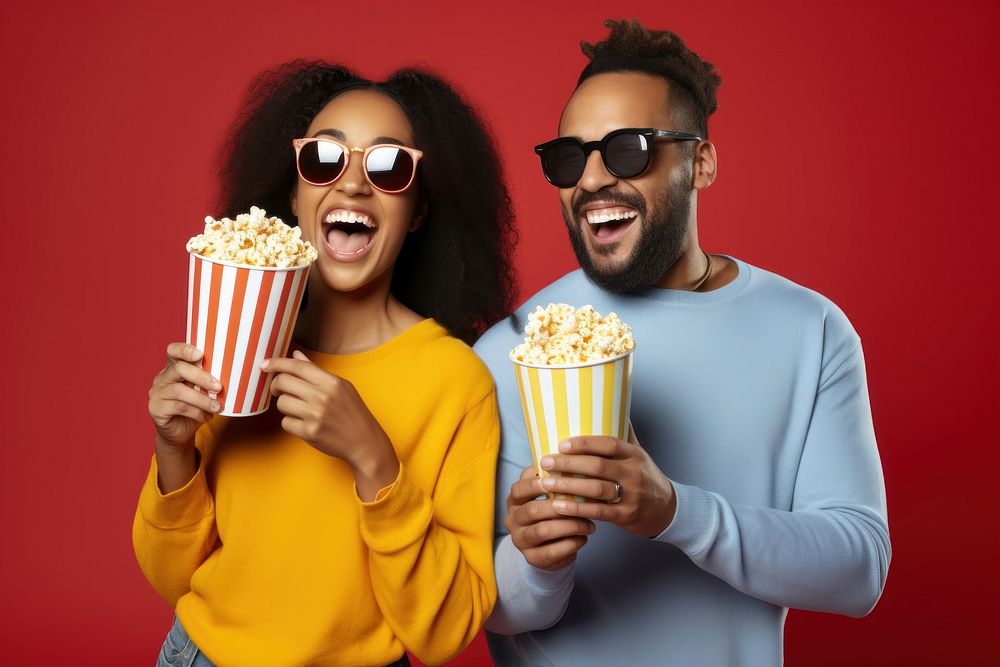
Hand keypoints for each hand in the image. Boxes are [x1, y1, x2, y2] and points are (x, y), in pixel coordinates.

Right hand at [148, 342, 220, 449]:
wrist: (181, 433)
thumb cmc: (195, 407)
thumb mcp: (203, 391)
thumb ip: (209, 380)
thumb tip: (233, 374)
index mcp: (173, 368)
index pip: (173, 351)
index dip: (184, 350)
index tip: (200, 355)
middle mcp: (162, 378)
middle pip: (179, 369)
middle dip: (202, 377)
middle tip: (219, 387)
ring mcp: (157, 393)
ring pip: (179, 390)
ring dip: (202, 399)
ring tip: (217, 407)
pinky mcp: (156, 409)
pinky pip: (178, 407)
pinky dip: (197, 412)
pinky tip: (207, 417)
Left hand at [262, 350, 397, 498]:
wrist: (364, 441)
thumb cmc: (353, 413)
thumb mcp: (341, 387)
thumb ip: (316, 371)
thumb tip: (296, 355)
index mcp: (331, 382)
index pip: (297, 366)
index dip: (276, 363)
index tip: (265, 365)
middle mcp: (322, 396)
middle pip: (283, 382)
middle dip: (275, 385)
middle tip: (278, 390)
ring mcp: (315, 415)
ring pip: (282, 403)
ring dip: (285, 406)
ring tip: (298, 409)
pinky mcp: (309, 432)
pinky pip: (285, 423)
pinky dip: (291, 423)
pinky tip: (303, 424)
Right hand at [505, 466, 595, 569]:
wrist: (550, 547)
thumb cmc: (553, 512)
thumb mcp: (549, 495)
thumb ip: (554, 480)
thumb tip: (572, 459)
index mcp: (514, 500)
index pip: (518, 489)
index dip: (536, 484)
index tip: (556, 479)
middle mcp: (512, 520)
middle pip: (532, 510)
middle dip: (560, 506)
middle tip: (584, 504)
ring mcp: (520, 540)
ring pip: (543, 531)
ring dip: (570, 526)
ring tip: (590, 524)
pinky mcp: (532, 558)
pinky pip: (552, 551)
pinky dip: (571, 544)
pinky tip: (583, 538)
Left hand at [540, 427, 676, 537]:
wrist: (667, 509)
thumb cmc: (645, 477)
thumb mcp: (639, 454)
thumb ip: (623, 435)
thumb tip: (610, 406)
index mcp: (634, 454)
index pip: (609, 444)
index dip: (585, 443)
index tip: (561, 444)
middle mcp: (633, 473)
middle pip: (598, 466)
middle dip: (568, 464)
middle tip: (545, 462)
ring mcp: (631, 495)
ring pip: (596, 489)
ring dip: (568, 487)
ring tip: (546, 483)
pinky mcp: (626, 515)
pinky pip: (599, 511)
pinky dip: (578, 509)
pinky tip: (560, 507)